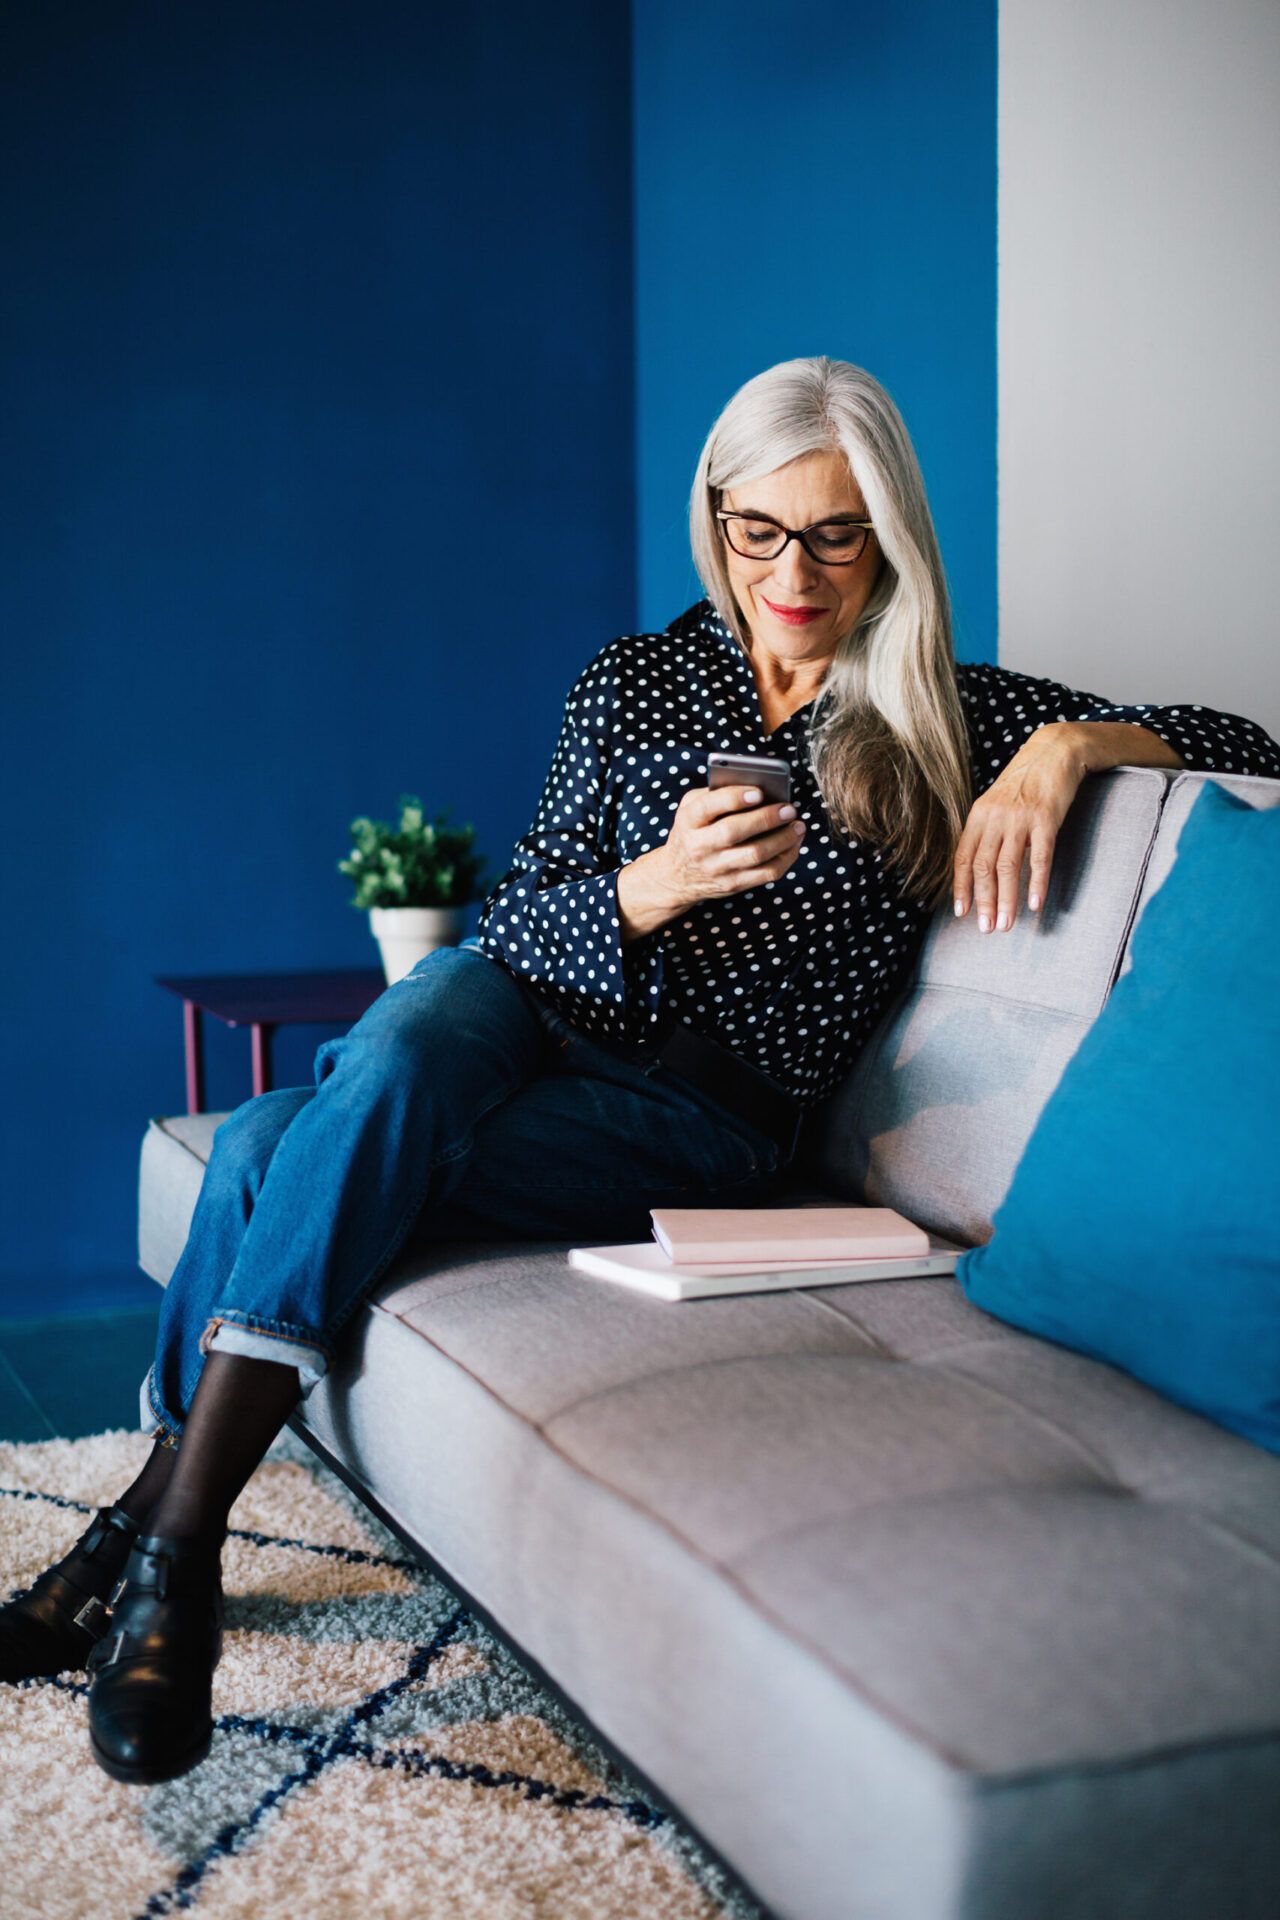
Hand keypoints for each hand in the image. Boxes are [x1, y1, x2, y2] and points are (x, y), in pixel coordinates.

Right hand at [649, 783, 806, 914]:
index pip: (708, 807)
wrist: (678, 876)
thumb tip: (756, 785)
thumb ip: (716, 794)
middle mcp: (699, 846)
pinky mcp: (733, 884)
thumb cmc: (693, 831)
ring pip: (755, 854)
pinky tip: (794, 844)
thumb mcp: (691, 807)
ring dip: (783, 839)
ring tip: (798, 825)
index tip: (759, 792)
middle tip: (789, 809)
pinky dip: (786, 857)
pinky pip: (766, 873)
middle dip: (765, 818)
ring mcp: (716, 868)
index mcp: (689, 821)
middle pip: (733, 832)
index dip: (734, 798)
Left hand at [952, 724, 1084, 932]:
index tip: (962, 913)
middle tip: (987, 929)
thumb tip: (981, 868)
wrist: (1054, 752)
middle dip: (984, 902)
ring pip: (1007, 867)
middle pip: (983, 867)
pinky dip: (1036, 883)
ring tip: (1007, 924)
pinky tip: (1035, 904)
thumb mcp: (997, 804)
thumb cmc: (1025, 782)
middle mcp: (995, 818)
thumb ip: (988, 831)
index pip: (963, 858)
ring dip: (1006, 900)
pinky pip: (1039, 857)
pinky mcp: (1046, 819)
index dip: (961, 887)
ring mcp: (1020, 819)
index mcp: (979, 816)